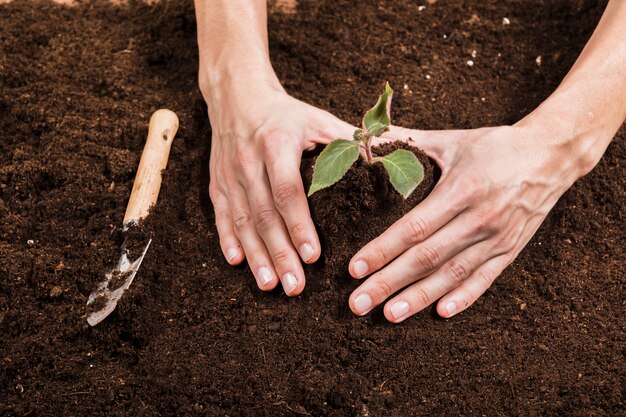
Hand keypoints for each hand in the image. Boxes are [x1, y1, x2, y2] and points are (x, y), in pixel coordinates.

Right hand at [205, 81, 353, 295]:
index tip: (313, 256)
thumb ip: (350, 141)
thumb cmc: (287, 114)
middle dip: (280, 253)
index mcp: (277, 143)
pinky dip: (228, 241)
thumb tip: (393, 155)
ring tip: (271, 285)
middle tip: (295, 286)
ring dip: (256, 256)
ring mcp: (230, 175)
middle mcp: (249, 161)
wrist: (238, 98)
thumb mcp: (318, 119)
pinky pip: (221, 216)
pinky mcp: (217, 184)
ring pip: (242, 221)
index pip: (288, 190)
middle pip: (265, 214)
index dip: (300, 225)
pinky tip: (238, 263)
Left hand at [347, 123, 582, 320]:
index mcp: (461, 190)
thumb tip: (365, 139)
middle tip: (358, 303)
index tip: (354, 269)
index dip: (382, 250)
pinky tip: (441, 313)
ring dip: (419, 297)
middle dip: (389, 283)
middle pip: (427, 258)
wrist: (550, 156)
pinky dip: (464, 298)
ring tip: (389, 315)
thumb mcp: (450, 139)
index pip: (413, 228)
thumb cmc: (493, 146)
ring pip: (452, 275)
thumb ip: (406, 141)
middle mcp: (479, 219)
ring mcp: (497, 239)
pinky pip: (485, 280)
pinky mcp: (510, 251)